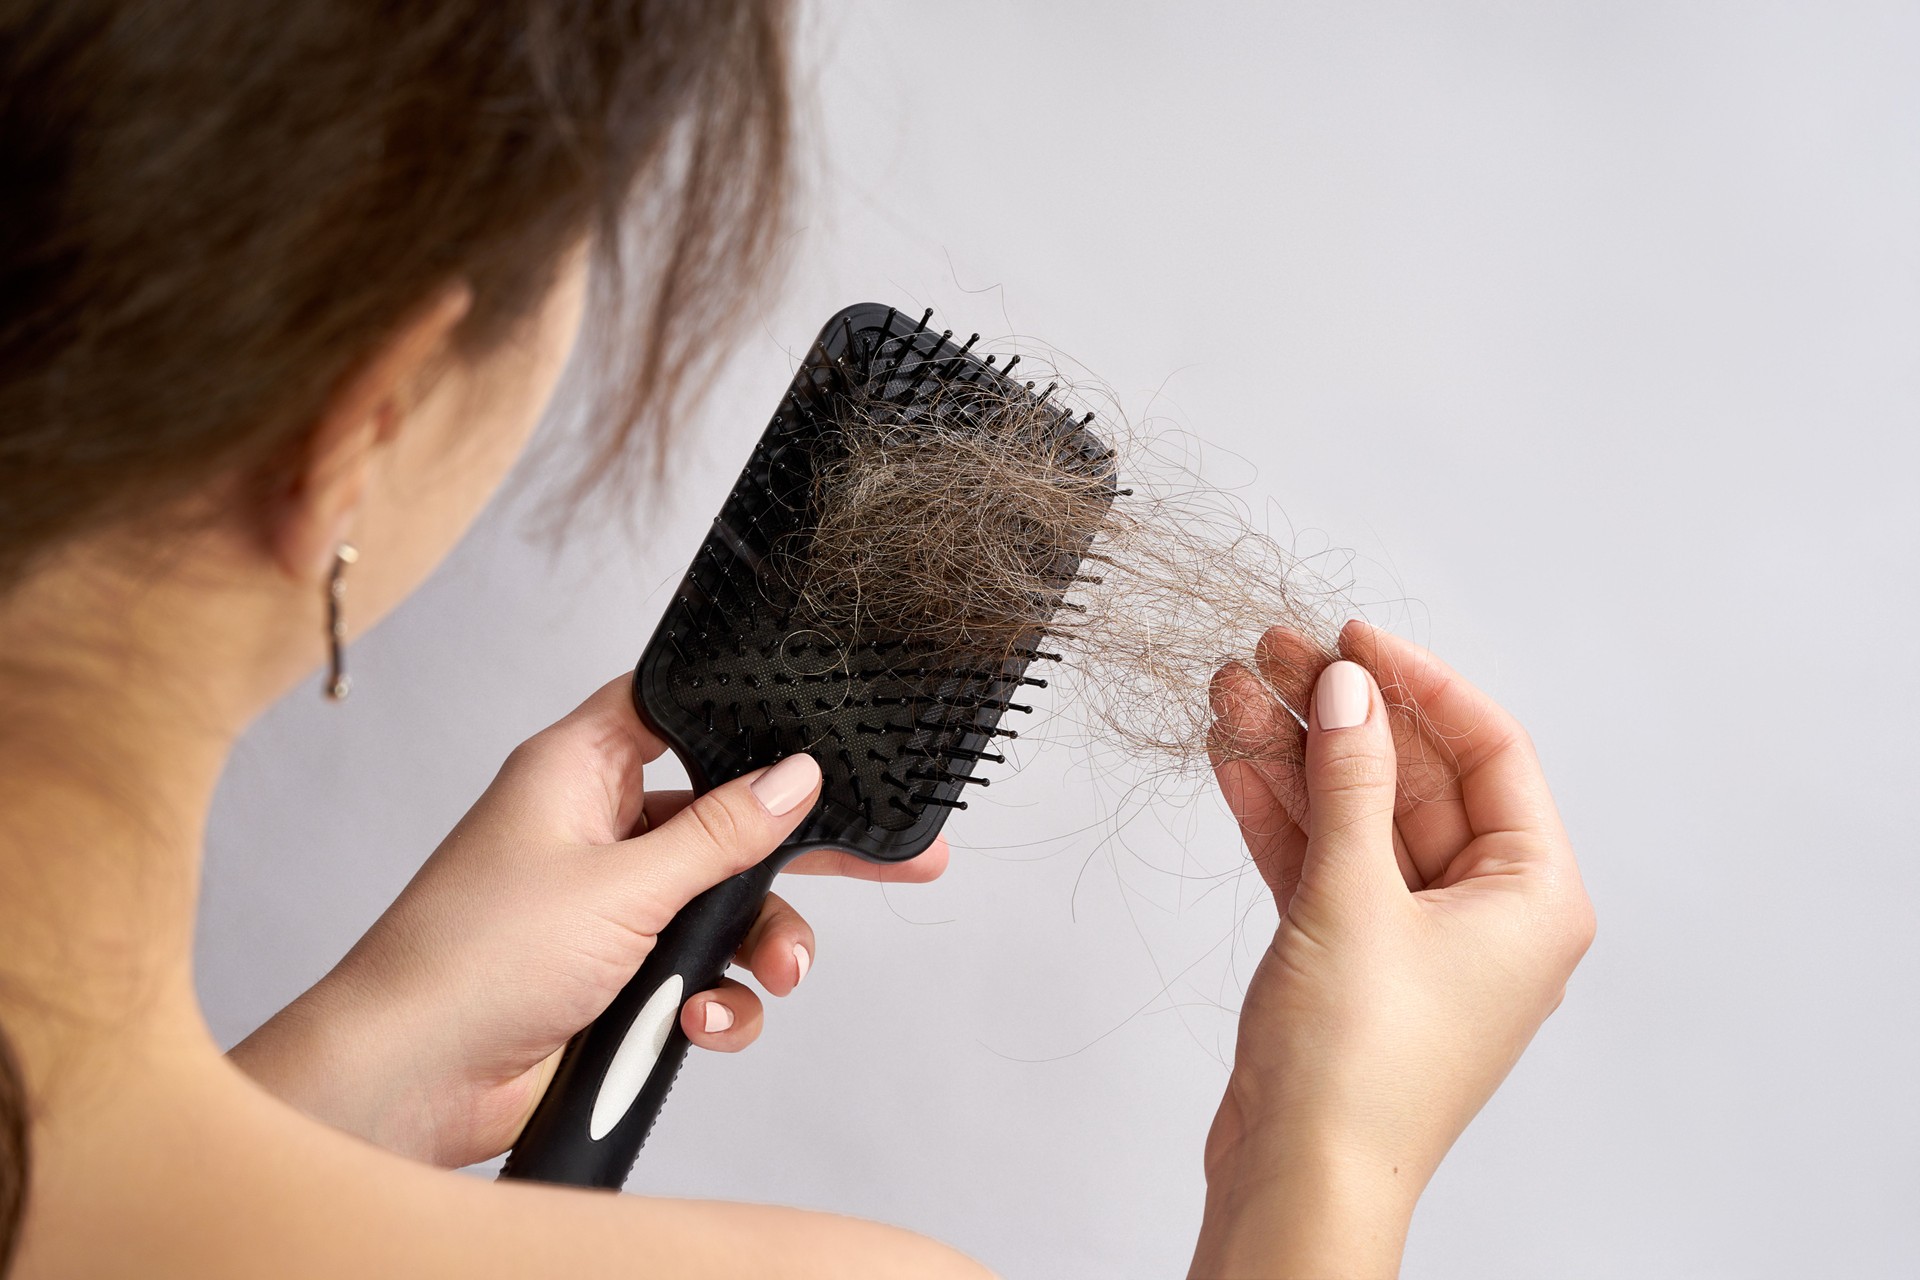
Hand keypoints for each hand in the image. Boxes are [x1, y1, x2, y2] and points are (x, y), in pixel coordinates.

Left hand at [229, 674, 946, 1167]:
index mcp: (579, 772)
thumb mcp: (619, 885)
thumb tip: (795, 779)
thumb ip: (720, 835)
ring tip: (778, 973)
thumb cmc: (471, 960)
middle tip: (891, 858)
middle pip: (728, 818)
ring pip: (728, 908)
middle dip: (801, 851)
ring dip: (761, 945)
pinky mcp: (623, 978)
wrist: (414, 1084)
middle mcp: (600, 831)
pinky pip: (705, 975)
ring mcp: (614, 908)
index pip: (676, 710)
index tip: (821, 733)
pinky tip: (703, 1023)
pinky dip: (720, 1001)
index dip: (744, 715)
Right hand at [1190, 621, 1594, 1278]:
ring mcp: (1414, 934)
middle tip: (1274, 653)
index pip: (1489, 751)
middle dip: (1341, 713)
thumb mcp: (1355, 898)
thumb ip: (1351, 782)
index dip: (1420, 682)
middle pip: (1412, 776)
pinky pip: (1322, 858)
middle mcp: (1484, 912)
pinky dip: (1280, 812)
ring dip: (1297, 754)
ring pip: (1355, 813)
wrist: (1300, 1179)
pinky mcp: (1352, 956)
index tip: (1354, 638)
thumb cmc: (1358, 1072)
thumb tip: (1351, 687)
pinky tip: (1233, 758)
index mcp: (1533, 897)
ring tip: (1233, 691)